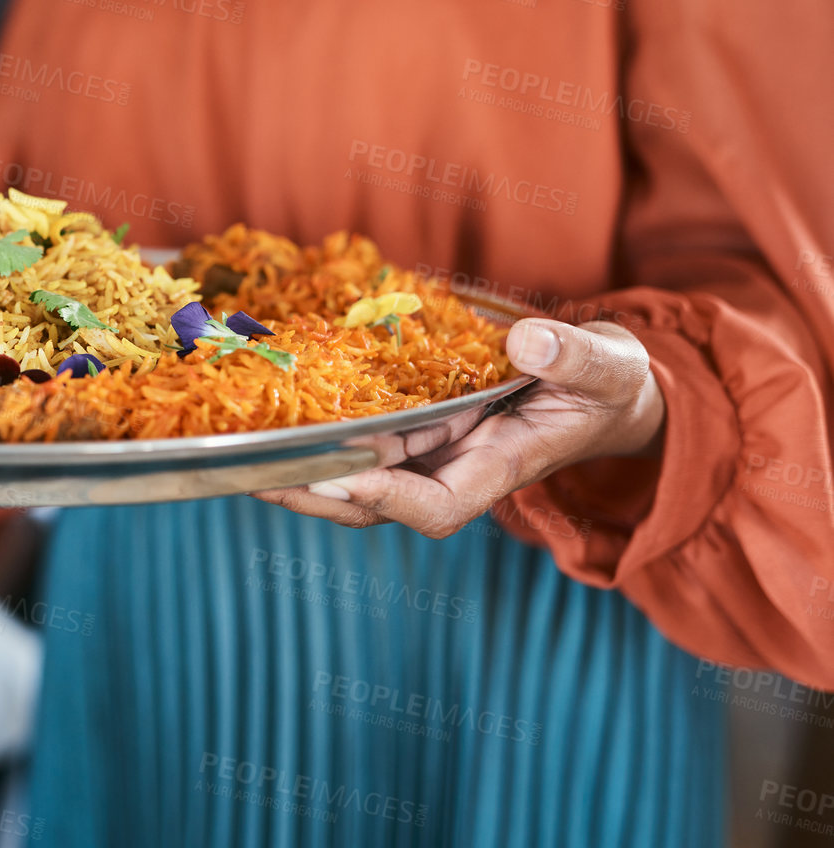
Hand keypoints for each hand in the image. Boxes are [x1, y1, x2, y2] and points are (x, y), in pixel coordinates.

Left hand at [256, 319, 663, 537]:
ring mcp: (429, 451)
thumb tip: (527, 340)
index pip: (439, 507)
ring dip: (299, 467)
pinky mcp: (413, 425)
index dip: (391, 498)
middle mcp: (453, 469)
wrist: (602, 388)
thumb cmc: (608, 383)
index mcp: (499, 468)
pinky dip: (316, 427)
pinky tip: (269, 410)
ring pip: (354, 474)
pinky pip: (357, 433)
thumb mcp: (605, 366)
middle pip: (374, 503)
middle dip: (315, 494)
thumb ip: (573, 356)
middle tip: (253, 473)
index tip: (346, 475)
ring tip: (239, 452)